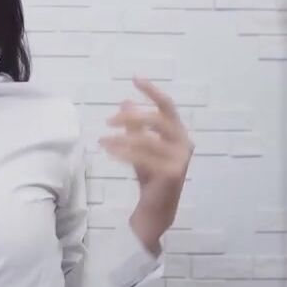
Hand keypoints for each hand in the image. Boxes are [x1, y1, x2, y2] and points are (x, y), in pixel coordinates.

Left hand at [99, 76, 193, 251]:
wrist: (156, 207)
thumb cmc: (150, 176)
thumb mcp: (141, 147)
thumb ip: (135, 126)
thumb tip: (125, 101)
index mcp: (179, 133)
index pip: (167, 106)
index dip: (152, 90)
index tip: (135, 78)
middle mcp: (184, 142)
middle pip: (156, 119)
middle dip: (130, 117)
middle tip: (108, 121)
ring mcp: (180, 158)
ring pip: (146, 139)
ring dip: (121, 138)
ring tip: (103, 140)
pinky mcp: (172, 172)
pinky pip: (142, 156)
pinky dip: (123, 152)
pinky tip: (110, 151)